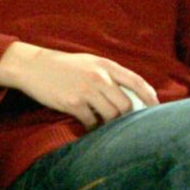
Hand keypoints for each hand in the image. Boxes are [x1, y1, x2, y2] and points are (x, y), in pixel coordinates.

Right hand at [0, 42, 157, 129]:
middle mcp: (99, 77)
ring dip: (110, 123)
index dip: (150, 97)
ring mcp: (86, 90)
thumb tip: (132, 95)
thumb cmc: (64, 66)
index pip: (136, 82)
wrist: (32, 66)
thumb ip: (110, 75)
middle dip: (127, 116)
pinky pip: (91, 121)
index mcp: (106, 65)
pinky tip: (88, 125)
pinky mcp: (72, 103)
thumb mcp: (90, 62)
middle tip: (123, 123)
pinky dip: (92, 126)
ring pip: (111, 115)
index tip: (157, 109)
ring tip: (104, 124)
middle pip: (126, 104)